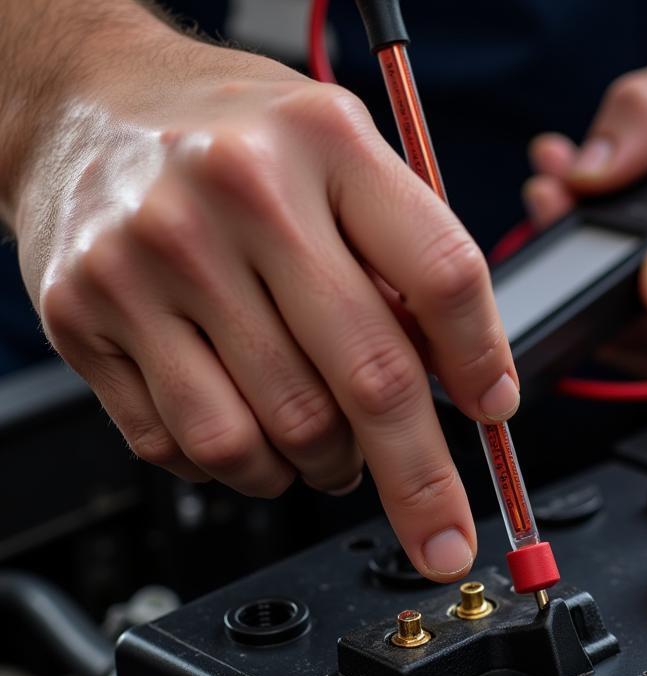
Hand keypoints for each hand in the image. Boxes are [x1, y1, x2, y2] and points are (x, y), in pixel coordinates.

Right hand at [13, 32, 518, 580]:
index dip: (481, 362)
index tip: (495, 413)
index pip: (441, 274)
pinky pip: (190, 448)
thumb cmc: (236, 143)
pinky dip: (242, 469)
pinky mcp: (86, 316)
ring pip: (275, 436)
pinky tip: (252, 431)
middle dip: (422, 482)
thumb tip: (464, 382)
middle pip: (368, 379)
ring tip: (330, 451)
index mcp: (325, 143)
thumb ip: (404, 261)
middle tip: (443, 534)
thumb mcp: (342, 157)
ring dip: (323, 471)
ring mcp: (151, 259)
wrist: (87, 104)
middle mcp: (237, 196)